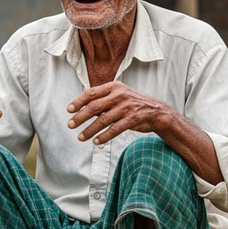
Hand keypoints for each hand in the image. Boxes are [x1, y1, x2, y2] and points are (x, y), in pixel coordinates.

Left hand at [67, 82, 222, 183]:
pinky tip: (96, 142)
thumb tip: (80, 108)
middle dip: (80, 117)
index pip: (91, 93)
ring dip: (90, 130)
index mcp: (114, 86)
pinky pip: (115, 129)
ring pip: (103, 119)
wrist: (158, 111)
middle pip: (94, 106)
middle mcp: (120, 95)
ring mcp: (127, 107)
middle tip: (70, 125)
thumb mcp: (119, 96)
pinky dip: (104, 136)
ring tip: (81, 137)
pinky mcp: (134, 119)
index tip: (69, 110)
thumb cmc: (133, 104)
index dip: (78, 101)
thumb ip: (103, 99)